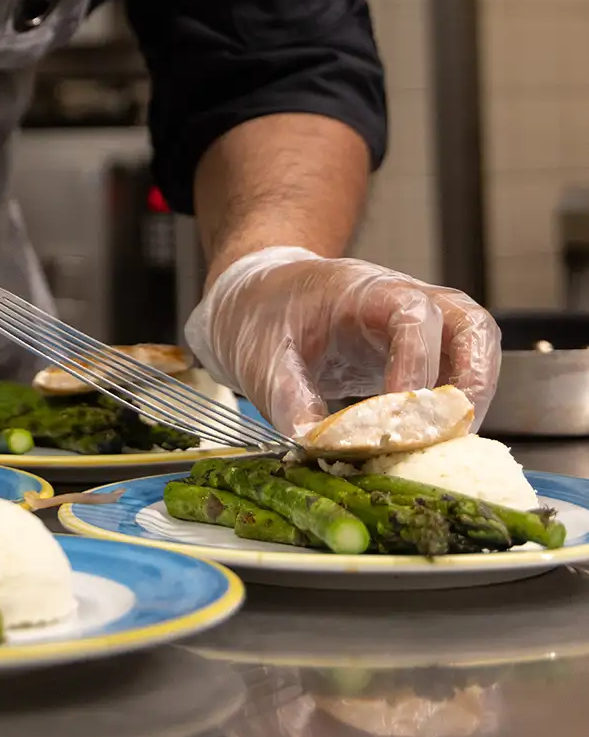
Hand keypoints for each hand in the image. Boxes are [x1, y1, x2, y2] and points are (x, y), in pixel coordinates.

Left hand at [185, 246, 500, 436]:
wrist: (262, 298)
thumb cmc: (263, 315)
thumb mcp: (260, 354)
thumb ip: (285, 395)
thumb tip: (312, 443)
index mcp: (363, 289)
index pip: (413, 314)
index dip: (417, 364)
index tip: (402, 416)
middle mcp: (404, 301)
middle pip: (469, 324)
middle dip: (472, 382)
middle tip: (451, 437)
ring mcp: (420, 327)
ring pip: (477, 346)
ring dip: (476, 397)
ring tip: (454, 447)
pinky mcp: (422, 355)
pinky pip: (460, 373)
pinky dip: (460, 409)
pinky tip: (438, 446)